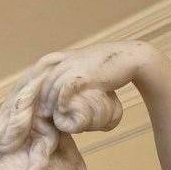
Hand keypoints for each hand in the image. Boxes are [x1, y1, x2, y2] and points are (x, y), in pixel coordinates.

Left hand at [38, 41, 161, 135]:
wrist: (132, 58)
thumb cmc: (113, 63)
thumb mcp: (91, 61)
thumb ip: (79, 69)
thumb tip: (71, 86)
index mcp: (70, 55)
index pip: (44, 66)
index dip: (38, 82)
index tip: (39, 96)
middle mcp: (70, 59)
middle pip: (48, 79)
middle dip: (43, 96)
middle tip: (43, 112)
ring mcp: (77, 65)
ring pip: (54, 86)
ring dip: (50, 102)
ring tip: (50, 114)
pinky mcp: (86, 75)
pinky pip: (66, 89)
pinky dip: (61, 100)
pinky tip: (62, 109)